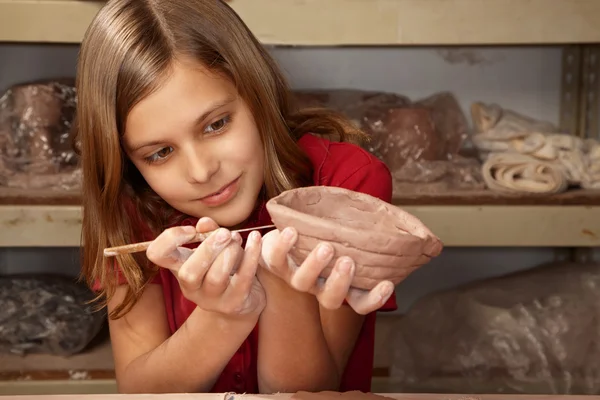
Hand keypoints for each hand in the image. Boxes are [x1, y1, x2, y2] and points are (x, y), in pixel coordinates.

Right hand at [146, 217, 265, 316]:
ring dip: (229, 252)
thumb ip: (209, 232)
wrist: (244, 301)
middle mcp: (192, 287)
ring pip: (216, 277)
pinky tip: (256, 239)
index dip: (170, 238)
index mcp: (180, 268)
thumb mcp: (214, 248)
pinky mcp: (234, 303)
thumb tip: (204, 223)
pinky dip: (251, 255)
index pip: (157, 254)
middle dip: (208, 249)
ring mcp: (212, 299)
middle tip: (225, 233)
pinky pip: (243, 278)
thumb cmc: (225, 267)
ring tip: (237, 239)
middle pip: (189, 273)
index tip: (192, 230)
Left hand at [259, 228, 394, 314]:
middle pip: (331, 300)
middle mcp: (319, 287)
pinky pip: (274, 258)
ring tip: (324, 245)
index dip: (374, 299)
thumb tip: (415, 233)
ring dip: (313, 265)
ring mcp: (296, 277)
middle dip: (340, 282)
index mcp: (340, 285)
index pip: (361, 303)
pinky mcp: (275, 262)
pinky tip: (284, 231)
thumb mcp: (352, 238)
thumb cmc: (327, 234)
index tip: (387, 284)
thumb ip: (375, 238)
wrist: (288, 231)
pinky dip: (278, 246)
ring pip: (302, 283)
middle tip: (347, 261)